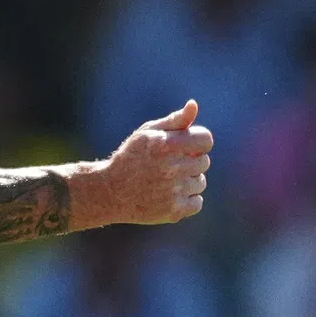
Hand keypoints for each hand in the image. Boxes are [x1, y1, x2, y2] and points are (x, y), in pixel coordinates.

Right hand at [100, 100, 213, 224]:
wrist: (109, 192)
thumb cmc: (130, 158)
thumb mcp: (147, 134)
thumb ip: (174, 121)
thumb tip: (194, 105)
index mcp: (165, 145)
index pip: (206, 140)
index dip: (197, 142)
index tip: (185, 147)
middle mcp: (171, 168)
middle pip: (204, 162)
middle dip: (190, 161)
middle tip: (168, 165)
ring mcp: (173, 191)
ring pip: (200, 182)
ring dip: (188, 181)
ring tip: (165, 181)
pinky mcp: (173, 211)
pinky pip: (197, 202)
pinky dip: (186, 200)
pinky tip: (168, 195)